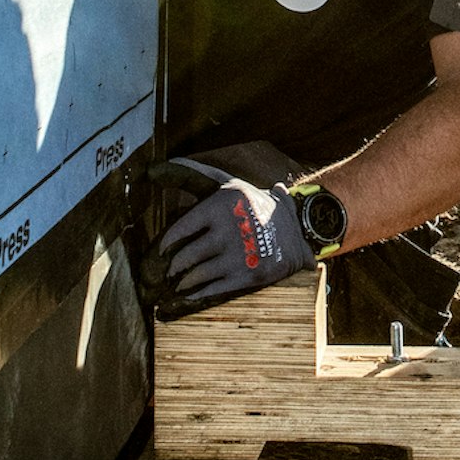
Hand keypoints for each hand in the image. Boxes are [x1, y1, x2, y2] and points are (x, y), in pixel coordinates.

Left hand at [144, 151, 315, 316]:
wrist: (297, 231)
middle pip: (187, 256)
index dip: (168, 242)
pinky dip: (198, 295)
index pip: (182, 227)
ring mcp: (238, 255)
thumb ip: (200, 175)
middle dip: (174, 267)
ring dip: (183, 283)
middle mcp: (228, 230)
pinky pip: (214, 289)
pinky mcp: (248, 275)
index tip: (162, 251)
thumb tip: (163, 164)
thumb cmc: (257, 205)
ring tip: (178, 285)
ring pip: (198, 274)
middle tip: (168, 272)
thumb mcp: (233, 185)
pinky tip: (191, 296)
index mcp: (220, 206)